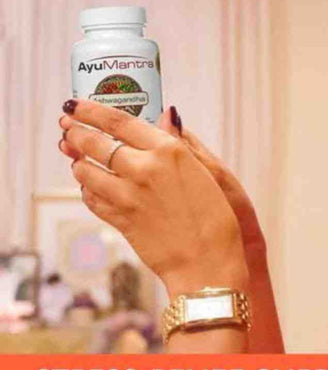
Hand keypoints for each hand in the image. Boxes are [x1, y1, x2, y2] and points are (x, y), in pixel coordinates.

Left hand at [58, 100, 247, 296]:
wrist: (208, 266)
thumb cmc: (217, 222)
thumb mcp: (209, 174)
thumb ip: (181, 143)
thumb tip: (167, 115)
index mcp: (169, 152)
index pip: (118, 120)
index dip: (91, 109)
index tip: (77, 103)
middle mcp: (144, 169)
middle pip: (94, 142)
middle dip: (75, 132)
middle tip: (68, 127)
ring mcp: (128, 196)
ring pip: (86, 171)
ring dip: (78, 163)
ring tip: (77, 159)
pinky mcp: (120, 220)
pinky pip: (92, 200)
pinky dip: (87, 191)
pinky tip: (91, 189)